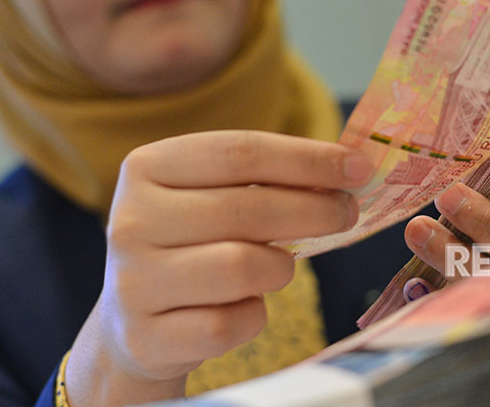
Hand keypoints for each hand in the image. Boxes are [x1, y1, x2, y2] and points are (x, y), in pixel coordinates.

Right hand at [65, 131, 373, 406]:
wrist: (134, 319)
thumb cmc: (192, 243)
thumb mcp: (213, 196)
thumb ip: (267, 179)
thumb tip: (348, 167)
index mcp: (148, 167)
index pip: (241, 152)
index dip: (309, 158)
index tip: (359, 167)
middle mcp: (130, 219)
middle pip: (248, 208)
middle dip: (316, 210)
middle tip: (349, 213)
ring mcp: (133, 281)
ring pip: (243, 267)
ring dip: (281, 268)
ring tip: (282, 266)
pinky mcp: (146, 337)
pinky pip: (231, 324)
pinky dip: (254, 316)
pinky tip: (246, 305)